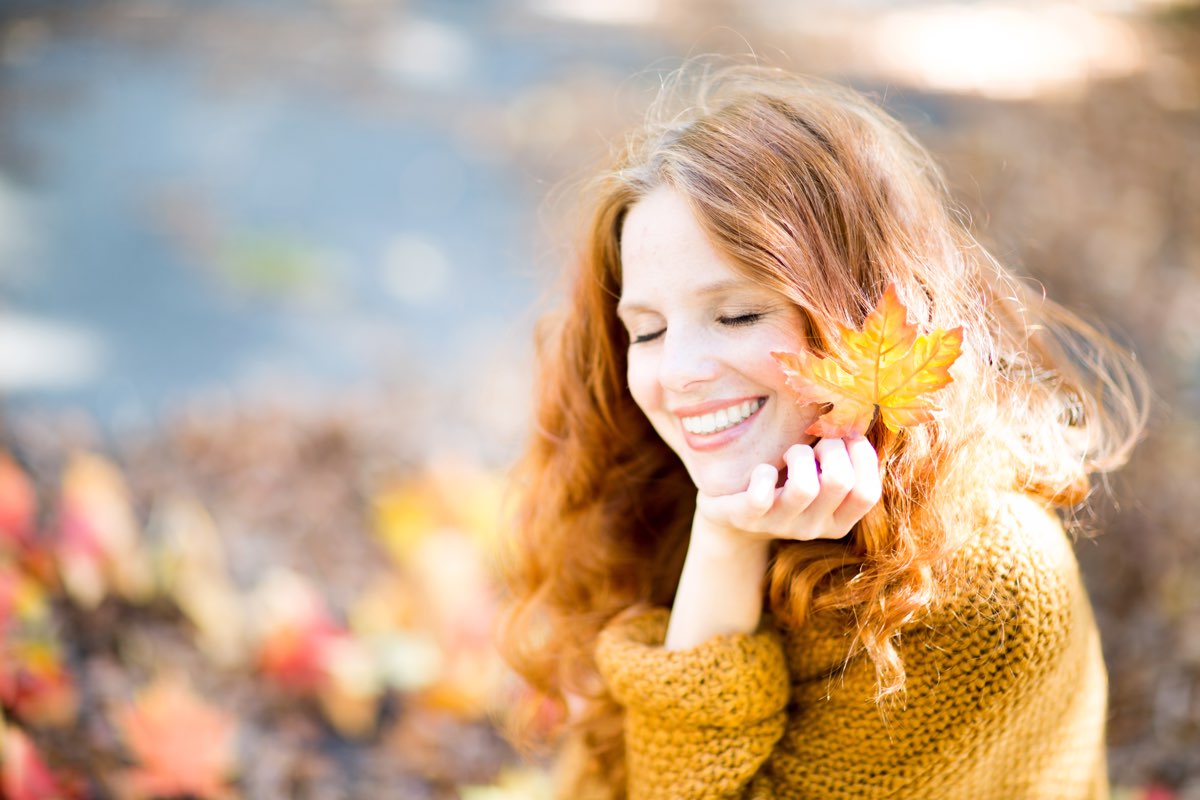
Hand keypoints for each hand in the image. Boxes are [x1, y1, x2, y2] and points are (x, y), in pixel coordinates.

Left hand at [695, 437, 881, 544]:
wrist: (734, 518)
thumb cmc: (785, 484)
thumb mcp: (818, 478)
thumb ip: (842, 460)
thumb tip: (857, 421)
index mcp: (838, 522)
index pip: (868, 494)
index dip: (863, 457)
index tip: (847, 437)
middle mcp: (813, 528)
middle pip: (840, 482)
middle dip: (831, 447)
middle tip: (815, 444)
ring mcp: (780, 525)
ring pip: (805, 487)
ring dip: (799, 456)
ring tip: (790, 453)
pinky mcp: (748, 519)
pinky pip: (761, 496)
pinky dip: (764, 473)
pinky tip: (764, 470)